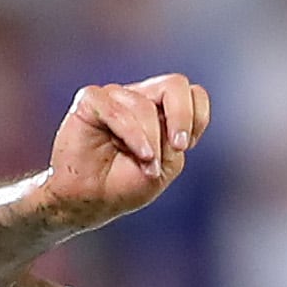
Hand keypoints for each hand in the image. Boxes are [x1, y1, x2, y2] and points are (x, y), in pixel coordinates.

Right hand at [45, 75, 209, 224]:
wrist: (90, 201)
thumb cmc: (124, 185)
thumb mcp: (166, 166)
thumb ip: (175, 138)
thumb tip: (171, 117)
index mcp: (160, 110)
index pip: (192, 93)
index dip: (197, 115)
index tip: (185, 147)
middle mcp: (139, 98)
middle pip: (175, 84)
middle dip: (182, 116)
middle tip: (179, 146)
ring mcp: (114, 96)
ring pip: (144, 106)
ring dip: (151, 142)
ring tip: (146, 165)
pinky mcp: (90, 101)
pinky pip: (116, 110)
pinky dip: (132, 135)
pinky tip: (139, 154)